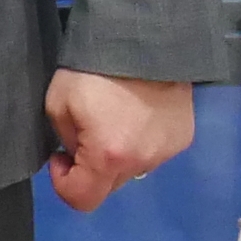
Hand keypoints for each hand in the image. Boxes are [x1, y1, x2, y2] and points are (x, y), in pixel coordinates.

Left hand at [44, 69, 193, 212]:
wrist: (143, 42)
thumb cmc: (92, 70)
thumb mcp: (58, 103)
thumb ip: (65, 139)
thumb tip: (75, 154)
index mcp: (109, 157)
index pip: (82, 199)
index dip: (63, 183)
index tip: (59, 158)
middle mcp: (143, 163)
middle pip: (108, 185)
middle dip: (89, 167)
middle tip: (81, 132)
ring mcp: (167, 152)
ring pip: (131, 169)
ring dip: (115, 155)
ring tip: (109, 117)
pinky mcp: (182, 138)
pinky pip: (151, 152)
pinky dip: (137, 142)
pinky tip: (132, 113)